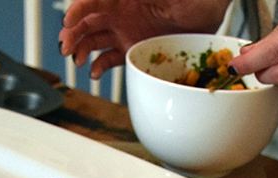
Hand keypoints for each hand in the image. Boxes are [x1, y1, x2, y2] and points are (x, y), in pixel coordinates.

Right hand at [59, 0, 231, 78]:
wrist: (212, 5)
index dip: (76, 11)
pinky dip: (100, 66)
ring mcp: (127, 31)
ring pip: (95, 42)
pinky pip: (113, 59)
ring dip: (81, 51)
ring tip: (77, 60)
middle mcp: (120, 12)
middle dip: (72, 34)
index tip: (68, 23)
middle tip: (65, 47)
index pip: (90, 1)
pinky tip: (95, 72)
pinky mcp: (137, 48)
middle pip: (86, 23)